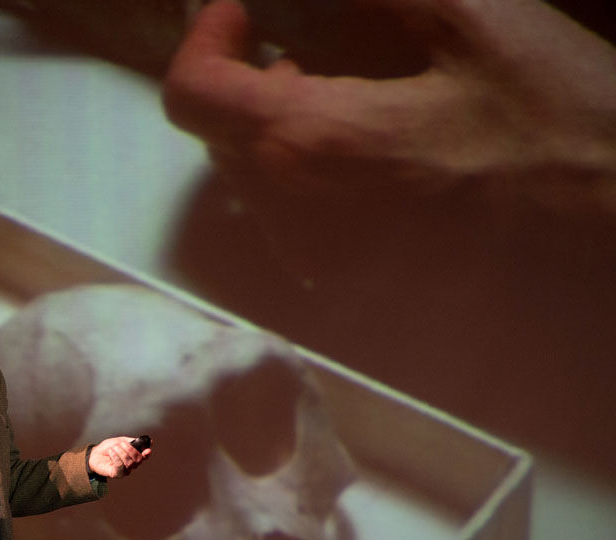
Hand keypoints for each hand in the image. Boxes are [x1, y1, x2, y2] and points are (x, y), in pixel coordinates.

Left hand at [88, 436, 151, 479]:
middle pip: (138, 460)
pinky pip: (120, 467)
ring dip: (121, 453)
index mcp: (134, 456)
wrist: (95, 454)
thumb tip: (149, 442)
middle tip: (122, 444)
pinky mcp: (117, 474)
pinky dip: (116, 457)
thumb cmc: (109, 447)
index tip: (147, 450)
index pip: (144, 457)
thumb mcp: (121, 441)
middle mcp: (132, 465)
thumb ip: (133, 442)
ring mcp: (125, 471)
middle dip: (130, 450)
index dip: (147, 454)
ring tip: (113, 448)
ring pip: (129, 463)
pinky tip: (111, 452)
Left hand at [163, 0, 615, 223]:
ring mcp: (323, 268)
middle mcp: (296, 219)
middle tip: (299, 51)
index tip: (242, 13)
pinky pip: (295, 229)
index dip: (206, 39)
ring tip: (346, 102)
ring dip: (278, 133)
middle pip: (221, 140)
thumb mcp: (470, 21)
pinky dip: (307, 182)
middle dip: (247, 84)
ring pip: (256, 187)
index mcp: (308, 147)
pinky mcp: (354, 298)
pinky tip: (369, 163)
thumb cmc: (561, 131)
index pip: (191, 93)